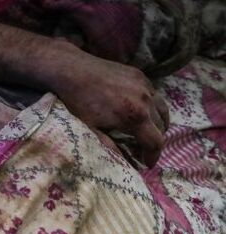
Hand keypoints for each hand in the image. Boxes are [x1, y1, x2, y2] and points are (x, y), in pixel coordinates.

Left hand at [39, 46, 169, 166]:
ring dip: (157, 123)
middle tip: (143, 148)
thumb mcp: (90, 128)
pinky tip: (139, 110)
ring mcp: (145, 85)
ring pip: (161, 109)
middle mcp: (146, 100)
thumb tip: (122, 162)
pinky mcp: (140, 75)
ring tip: (146, 131)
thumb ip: (108, 146)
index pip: (155, 142)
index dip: (153, 156)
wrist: (71, 70)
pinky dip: (152, 106)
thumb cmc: (77, 101)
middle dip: (154, 140)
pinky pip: (154, 94)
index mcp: (135, 116)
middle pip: (161, 127)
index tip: (147, 164)